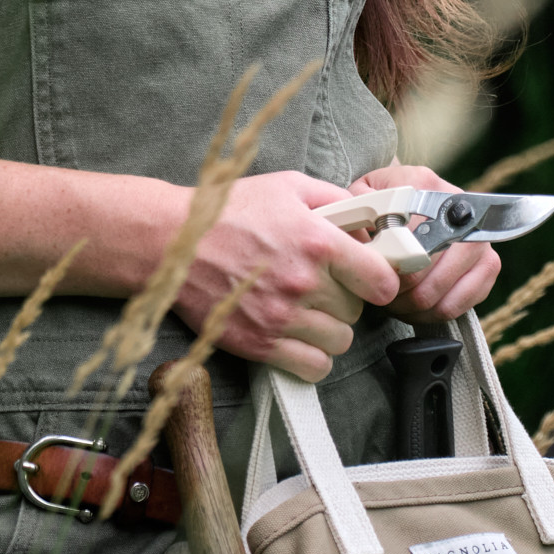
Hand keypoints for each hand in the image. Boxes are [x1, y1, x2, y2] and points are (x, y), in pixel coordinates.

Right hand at [173, 171, 401, 384]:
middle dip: (345, 298)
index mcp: (317, 241)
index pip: (381, 280)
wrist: (172, 242)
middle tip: (323, 285)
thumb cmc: (227, 210)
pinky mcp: (259, 344)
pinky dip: (311, 356)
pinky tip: (297, 335)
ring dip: (329, 328)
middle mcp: (304, 282)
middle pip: (357, 311)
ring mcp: (281, 317)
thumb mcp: (286, 186)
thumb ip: (334, 200)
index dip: (379, 280)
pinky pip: (313, 368)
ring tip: (308, 310)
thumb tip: (368, 223)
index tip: (369, 278)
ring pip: (339, 341)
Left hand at [348, 161, 501, 323]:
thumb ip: (358, 213)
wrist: (404, 201)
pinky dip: (436, 312)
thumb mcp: (360, 197)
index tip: (377, 273)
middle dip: (400, 289)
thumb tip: (366, 241)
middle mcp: (459, 206)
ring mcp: (478, 236)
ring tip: (395, 300)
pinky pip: (464, 303)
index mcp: (423, 184)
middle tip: (381, 292)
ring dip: (415, 305)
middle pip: (429, 267)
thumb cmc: (378, 203)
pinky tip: (416, 306)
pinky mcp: (488, 263)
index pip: (409, 236)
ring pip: (445, 289)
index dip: (392, 263)